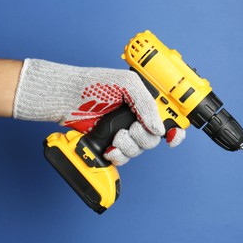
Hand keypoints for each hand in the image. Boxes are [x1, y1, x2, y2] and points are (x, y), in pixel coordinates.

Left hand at [13, 59, 184, 164]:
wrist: (67, 97)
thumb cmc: (94, 84)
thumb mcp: (126, 85)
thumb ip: (146, 104)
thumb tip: (159, 128)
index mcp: (144, 103)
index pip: (167, 120)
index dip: (176, 131)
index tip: (172, 137)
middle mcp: (135, 119)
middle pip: (153, 139)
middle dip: (143, 137)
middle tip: (130, 128)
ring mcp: (122, 132)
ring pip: (138, 151)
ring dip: (128, 146)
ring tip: (116, 136)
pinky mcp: (109, 144)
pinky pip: (122, 158)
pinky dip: (118, 155)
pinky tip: (110, 148)